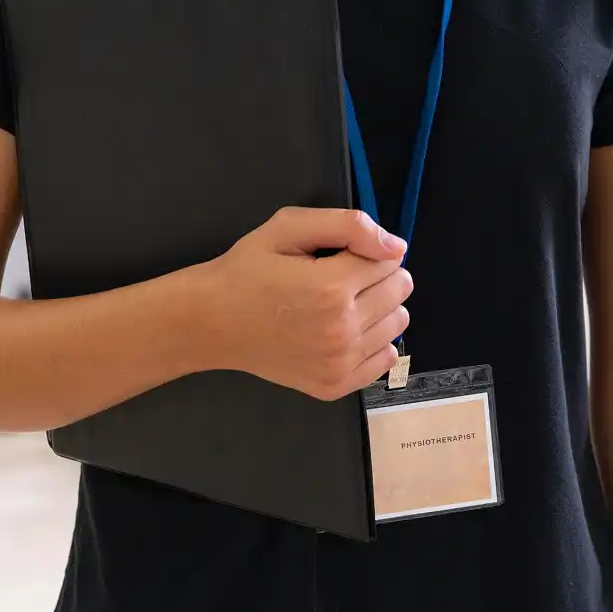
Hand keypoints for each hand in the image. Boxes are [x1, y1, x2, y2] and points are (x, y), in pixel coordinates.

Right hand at [206, 206, 412, 400]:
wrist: (212, 322)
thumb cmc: (247, 270)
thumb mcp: (288, 227)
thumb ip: (348, 226)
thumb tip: (396, 247)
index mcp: (332, 287)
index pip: (391, 260)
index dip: (366, 251)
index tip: (339, 256)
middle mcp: (342, 329)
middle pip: (400, 291)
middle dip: (377, 276)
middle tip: (339, 278)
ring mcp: (340, 363)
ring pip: (397, 324)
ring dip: (377, 308)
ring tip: (340, 304)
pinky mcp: (334, 385)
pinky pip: (384, 360)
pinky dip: (371, 342)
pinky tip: (341, 331)